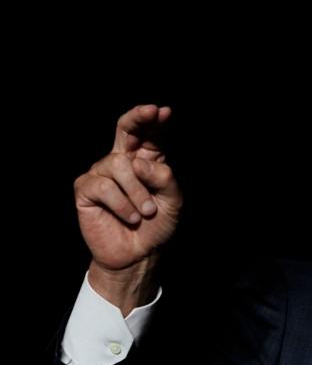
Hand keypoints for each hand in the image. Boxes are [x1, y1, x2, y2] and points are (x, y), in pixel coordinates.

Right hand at [74, 104, 182, 311]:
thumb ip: (164, 179)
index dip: (152, 120)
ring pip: (120, 165)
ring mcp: (101, 172)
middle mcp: (122, 161)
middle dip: (137, 118)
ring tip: (146, 213)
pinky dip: (122, 204)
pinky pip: (105, 186)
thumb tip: (139, 162)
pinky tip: (131, 217)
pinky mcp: (86, 189)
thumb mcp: (172, 202)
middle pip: (125, 129)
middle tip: (151, 112)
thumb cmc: (157, 226)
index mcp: (146, 160)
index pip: (148, 134)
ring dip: (138, 192)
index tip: (162, 111)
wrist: (138, 253)